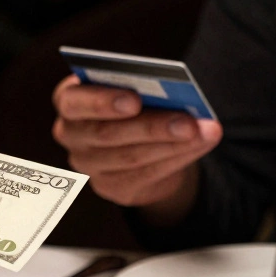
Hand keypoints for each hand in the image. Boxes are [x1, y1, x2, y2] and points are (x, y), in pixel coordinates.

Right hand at [51, 75, 221, 223]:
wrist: (139, 141)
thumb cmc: (133, 105)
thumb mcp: (132, 89)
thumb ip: (143, 90)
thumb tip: (176, 97)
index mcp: (70, 102)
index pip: (74, 102)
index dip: (103, 102)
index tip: (135, 100)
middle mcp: (71, 134)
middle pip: (107, 133)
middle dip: (151, 127)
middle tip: (188, 122)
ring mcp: (88, 164)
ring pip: (131, 157)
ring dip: (173, 145)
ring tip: (205, 132)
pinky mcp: (110, 187)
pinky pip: (145, 175)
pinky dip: (177, 158)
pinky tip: (200, 145)